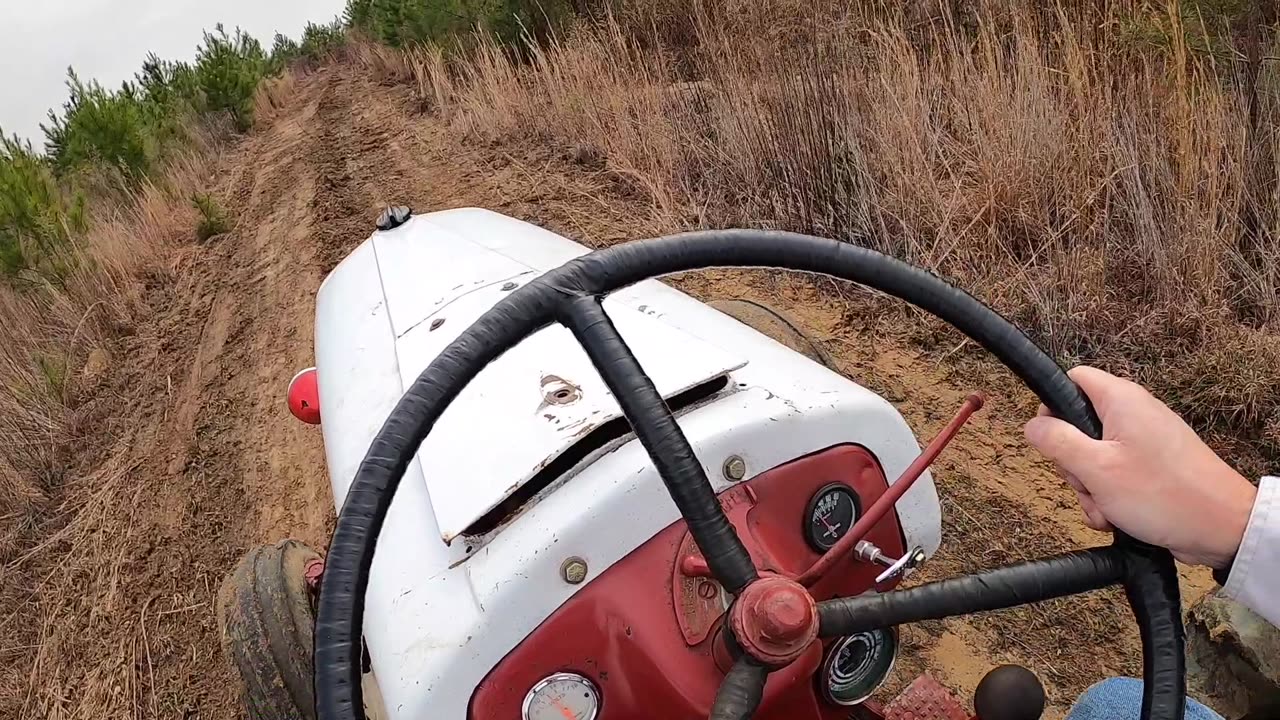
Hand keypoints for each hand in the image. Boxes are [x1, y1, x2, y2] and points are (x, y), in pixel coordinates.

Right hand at [1023, 366, 1256, 568]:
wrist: (1221, 529)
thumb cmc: (1165, 494)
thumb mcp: (1096, 468)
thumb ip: (1057, 442)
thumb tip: (1032, 425)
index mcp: (1121, 401)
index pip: (1072, 379)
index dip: (1052, 405)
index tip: (1051, 438)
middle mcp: (1134, 415)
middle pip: (1079, 425)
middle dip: (1073, 462)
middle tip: (1086, 481)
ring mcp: (1144, 442)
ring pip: (1094, 457)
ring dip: (1090, 487)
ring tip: (1106, 507)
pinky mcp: (1152, 467)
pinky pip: (1115, 475)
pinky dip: (1109, 497)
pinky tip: (1116, 516)